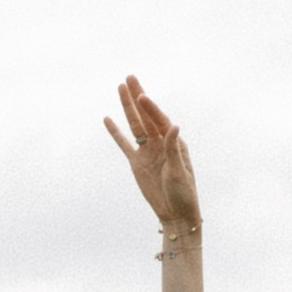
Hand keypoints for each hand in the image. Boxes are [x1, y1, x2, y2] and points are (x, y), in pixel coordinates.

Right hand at [104, 77, 200, 231]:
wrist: (175, 214)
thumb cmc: (183, 194)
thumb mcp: (179, 172)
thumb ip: (174, 149)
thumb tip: (174, 126)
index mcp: (174, 143)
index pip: (160, 120)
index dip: (150, 108)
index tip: (141, 96)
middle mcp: (160, 143)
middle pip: (146, 116)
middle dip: (138, 97)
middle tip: (130, 78)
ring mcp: (147, 152)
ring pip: (134, 125)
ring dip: (127, 107)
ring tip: (120, 88)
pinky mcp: (136, 163)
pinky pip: (124, 144)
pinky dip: (116, 133)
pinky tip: (108, 119)